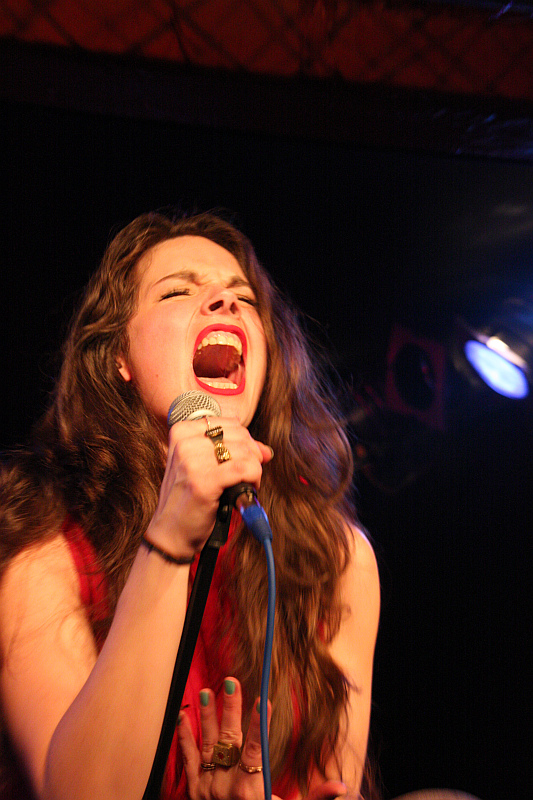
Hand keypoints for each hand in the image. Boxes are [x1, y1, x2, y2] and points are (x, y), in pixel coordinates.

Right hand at [147, 418, 272, 556]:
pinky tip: (246, 490)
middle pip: (240, 435)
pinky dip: (253, 480)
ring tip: (243, 486)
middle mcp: (184, 442)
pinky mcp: (203, 480)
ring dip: (253, 471)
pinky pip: (245, 469)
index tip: (245, 460)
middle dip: (252, 456)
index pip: (230, 423)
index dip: (246, 441)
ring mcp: (192, 460)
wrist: (170, 533)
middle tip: (246, 476)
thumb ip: (233, 451)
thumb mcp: (204, 467)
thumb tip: (266, 450)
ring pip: (245, 452)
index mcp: (181, 431)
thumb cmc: (188, 500)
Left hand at [177, 678, 349, 799]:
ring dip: (207, 717)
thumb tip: (341, 787)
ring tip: (207, 691)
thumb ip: (315, 799)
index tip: (264, 699)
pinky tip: (183, 718)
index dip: (259, 723)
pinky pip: (189, 761)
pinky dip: (185, 739)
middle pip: (230, 739)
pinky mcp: (194, 792)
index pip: (256, 748)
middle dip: (231, 708)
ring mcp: (207, 788)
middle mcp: (225, 787)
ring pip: (208, 744)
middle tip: (231, 681)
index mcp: (250, 790)